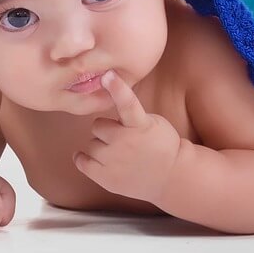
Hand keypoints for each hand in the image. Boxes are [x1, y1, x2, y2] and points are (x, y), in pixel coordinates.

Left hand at [74, 70, 182, 205]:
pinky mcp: (105, 178)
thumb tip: (109, 108)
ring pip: (91, 144)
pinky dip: (83, 158)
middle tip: (120, 137)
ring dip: (100, 146)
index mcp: (140, 125)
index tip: (108, 74)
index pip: (128, 103)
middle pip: (97, 126)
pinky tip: (93, 158)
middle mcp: (125, 142)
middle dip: (106, 130)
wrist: (172, 176)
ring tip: (116, 153)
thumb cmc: (161, 145)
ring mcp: (114, 161)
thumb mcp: (152, 122)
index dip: (118, 88)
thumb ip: (131, 115)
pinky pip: (81, 161)